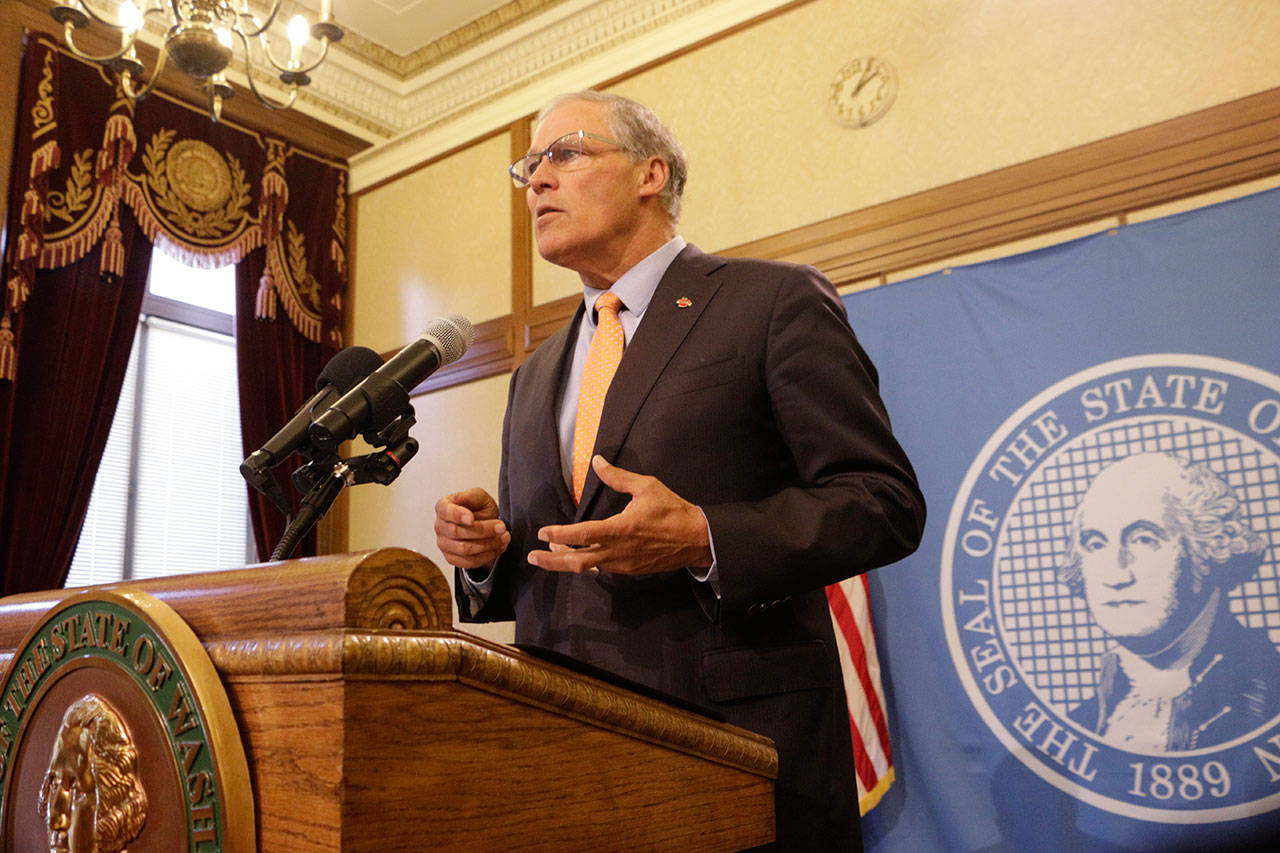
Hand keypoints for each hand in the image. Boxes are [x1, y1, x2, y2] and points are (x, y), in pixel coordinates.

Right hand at [434, 488, 509, 568]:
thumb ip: (470, 496)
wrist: (484, 524)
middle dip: (483, 530)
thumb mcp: (480, 496)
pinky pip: (468, 561)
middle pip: (457, 532)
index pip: (446, 512)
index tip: (472, 518)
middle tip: (501, 527)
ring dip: (488, 544)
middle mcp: (440, 526)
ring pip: (464, 549)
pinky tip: (498, 547)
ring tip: (504, 537)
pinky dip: (487, 556)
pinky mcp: (452, 558)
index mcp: (443, 507)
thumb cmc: (479, 509)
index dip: (458, 516)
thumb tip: (460, 499)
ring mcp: (444, 544)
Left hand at [528, 456, 711, 575]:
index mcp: (621, 529)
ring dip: (567, 561)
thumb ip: (618, 477)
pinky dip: (585, 564)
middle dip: (552, 560)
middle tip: (533, 556)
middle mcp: (618, 551)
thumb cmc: (672, 510)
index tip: (543, 533)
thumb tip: (597, 462)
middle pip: (577, 561)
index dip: (560, 534)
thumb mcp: (646, 487)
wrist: (697, 539)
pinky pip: (601, 569)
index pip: (583, 535)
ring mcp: (623, 564)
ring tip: (551, 552)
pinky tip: (578, 556)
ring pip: (587, 567)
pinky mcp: (630, 571)